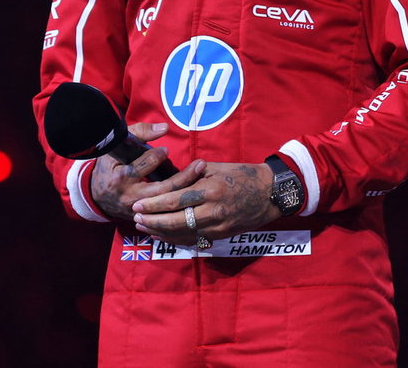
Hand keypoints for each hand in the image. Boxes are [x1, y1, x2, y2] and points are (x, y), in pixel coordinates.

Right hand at [88, 122, 206, 222]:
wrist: (98, 196)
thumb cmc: (111, 166)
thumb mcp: (117, 148)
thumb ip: (140, 133)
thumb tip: (165, 128)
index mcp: (120, 178)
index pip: (140, 168)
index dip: (153, 158)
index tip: (166, 150)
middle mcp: (131, 197)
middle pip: (161, 189)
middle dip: (182, 177)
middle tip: (200, 164)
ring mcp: (140, 211)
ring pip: (168, 202)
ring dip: (187, 189)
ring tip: (202, 175)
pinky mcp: (147, 219)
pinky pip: (167, 213)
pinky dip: (181, 203)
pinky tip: (196, 192)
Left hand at [132, 161, 279, 245]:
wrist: (272, 193)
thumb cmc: (244, 175)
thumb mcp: (217, 168)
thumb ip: (192, 175)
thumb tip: (170, 181)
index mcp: (211, 190)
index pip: (175, 200)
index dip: (154, 204)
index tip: (138, 204)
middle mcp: (213, 211)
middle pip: (175, 220)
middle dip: (152, 220)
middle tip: (135, 218)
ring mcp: (218, 226)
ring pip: (182, 233)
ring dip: (160, 232)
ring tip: (144, 227)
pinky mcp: (221, 235)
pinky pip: (194, 239)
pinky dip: (176, 238)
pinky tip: (163, 235)